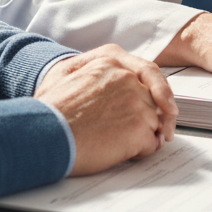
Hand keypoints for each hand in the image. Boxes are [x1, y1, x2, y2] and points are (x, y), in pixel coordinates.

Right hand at [35, 45, 177, 175]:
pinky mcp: (138, 127)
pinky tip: (116, 152)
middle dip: (152, 118)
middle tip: (150, 135)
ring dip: (142, 136)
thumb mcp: (68, 72)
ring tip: (115, 143)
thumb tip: (113, 80)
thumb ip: (97, 69)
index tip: (167, 107)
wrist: (44, 132)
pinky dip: (139, 152)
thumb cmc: (51, 107)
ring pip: (154, 122)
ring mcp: (136, 101)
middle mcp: (128, 76)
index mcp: (112, 59)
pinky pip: (150, 144)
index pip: (149, 72)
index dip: (160, 92)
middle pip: (153, 99)